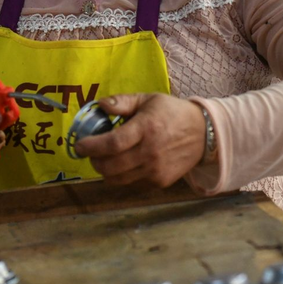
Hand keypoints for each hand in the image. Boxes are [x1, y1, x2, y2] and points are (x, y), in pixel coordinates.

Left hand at [73, 93, 206, 187]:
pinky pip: (131, 183)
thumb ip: (122, 102)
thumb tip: (99, 105)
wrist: (203, 133)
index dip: (91, 147)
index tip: (79, 145)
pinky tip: (125, 164)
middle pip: (110, 166)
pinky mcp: (160, 181)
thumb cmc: (171, 113)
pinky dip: (122, 176)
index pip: (112, 143)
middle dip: (94, 161)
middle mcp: (150, 151)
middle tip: (90, 153)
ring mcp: (156, 170)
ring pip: (117, 179)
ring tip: (105, 159)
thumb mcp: (148, 99)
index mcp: (146, 128)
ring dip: (105, 171)